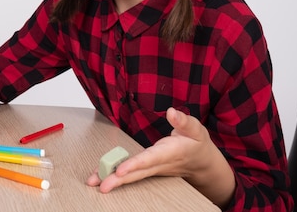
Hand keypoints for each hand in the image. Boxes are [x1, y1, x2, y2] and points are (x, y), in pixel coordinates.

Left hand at [86, 107, 234, 207]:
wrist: (202, 163)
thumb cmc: (196, 143)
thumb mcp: (195, 129)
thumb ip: (183, 121)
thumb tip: (171, 112)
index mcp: (170, 153)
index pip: (150, 159)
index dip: (135, 164)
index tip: (120, 170)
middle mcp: (159, 164)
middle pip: (137, 173)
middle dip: (118, 179)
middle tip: (100, 185)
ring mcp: (152, 169)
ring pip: (132, 176)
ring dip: (113, 179)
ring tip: (93, 182)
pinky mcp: (148, 170)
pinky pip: (131, 175)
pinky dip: (115, 176)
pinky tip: (100, 176)